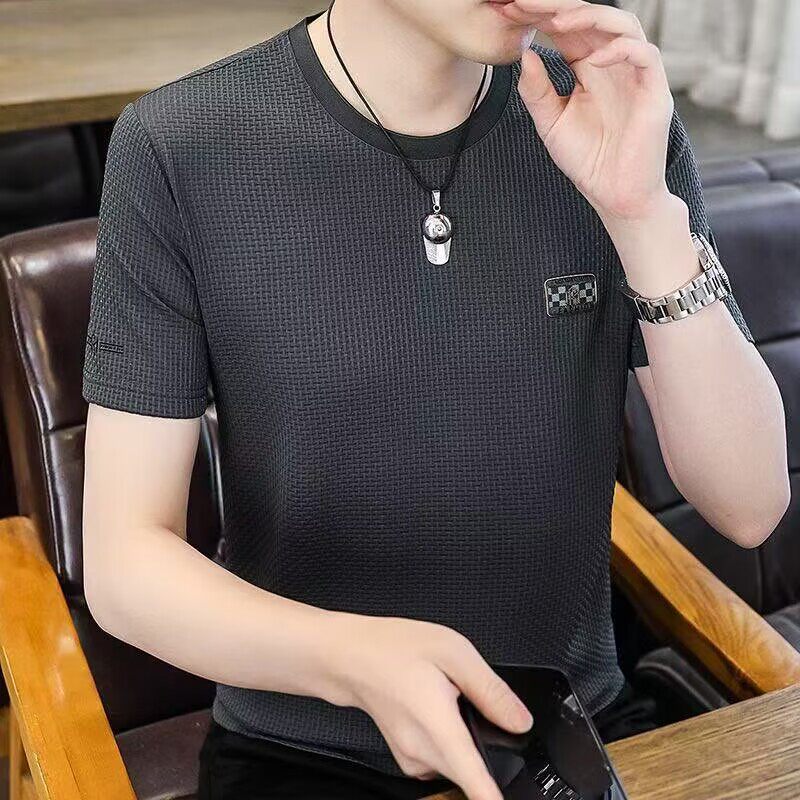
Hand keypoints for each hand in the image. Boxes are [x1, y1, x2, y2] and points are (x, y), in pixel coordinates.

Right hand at [323, 614, 532, 799]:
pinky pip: (443, 759)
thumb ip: (491, 690)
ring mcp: (414, 761)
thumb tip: (521, 721)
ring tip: (450, 698)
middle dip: (488, 748)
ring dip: (467, 741)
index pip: (477, 786)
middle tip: (470, 703)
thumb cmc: (393, 649)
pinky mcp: (409, 759)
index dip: (497, 799)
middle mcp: (424, 755)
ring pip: (459, 765)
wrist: (350, 656)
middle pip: (474, 772)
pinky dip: (450, 740)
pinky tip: (438, 708)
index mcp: (440, 730)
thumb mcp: (453, 652)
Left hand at [500, 0, 673, 220]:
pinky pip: (645, 55)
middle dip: (557, 7)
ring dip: (589, 17)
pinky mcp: (655, 91)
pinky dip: (620, 50)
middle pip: (590, 19)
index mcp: (589, 68)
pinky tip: (592, 58)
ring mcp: (636, 74)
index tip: (509, 10)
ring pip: (622, 25)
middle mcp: (613, 64)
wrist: (615, 194)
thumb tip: (524, 54)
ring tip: (556, 18)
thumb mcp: (550, 124)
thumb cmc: (587, 161)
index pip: (567, 30)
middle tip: (523, 3)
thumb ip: (536, 91)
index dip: (540, 17)